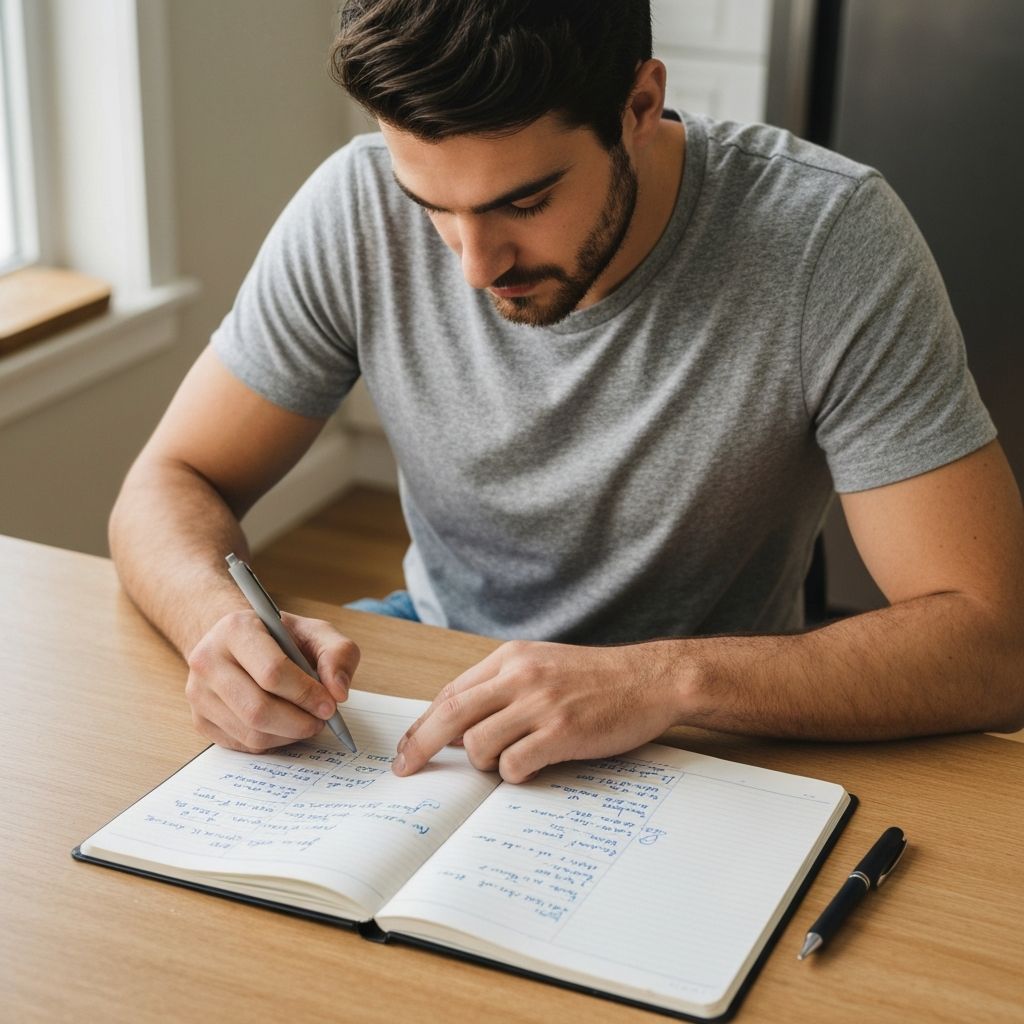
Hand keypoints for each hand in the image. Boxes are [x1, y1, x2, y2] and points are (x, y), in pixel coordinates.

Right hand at [185, 610, 359, 751]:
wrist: (240, 644)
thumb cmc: (281, 638)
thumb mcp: (316, 633)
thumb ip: (338, 654)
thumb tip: (339, 692)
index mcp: (235, 629)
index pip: (272, 672)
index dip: (306, 694)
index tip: (330, 705)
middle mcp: (207, 660)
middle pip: (258, 709)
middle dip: (299, 722)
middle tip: (322, 720)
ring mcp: (198, 693)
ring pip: (250, 732)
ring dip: (289, 735)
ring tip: (307, 722)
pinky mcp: (199, 720)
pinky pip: (242, 745)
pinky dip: (272, 742)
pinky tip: (285, 726)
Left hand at [393, 640, 685, 782]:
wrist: (650, 679)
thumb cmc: (597, 677)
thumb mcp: (543, 664)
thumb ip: (503, 685)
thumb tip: (458, 721)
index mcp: (511, 658)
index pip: (451, 691)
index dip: (423, 723)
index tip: (407, 746)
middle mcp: (520, 676)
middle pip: (450, 714)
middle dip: (419, 745)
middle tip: (404, 768)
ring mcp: (540, 704)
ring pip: (477, 743)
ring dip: (482, 762)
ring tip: (506, 760)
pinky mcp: (562, 732)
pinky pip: (513, 765)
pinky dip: (512, 774)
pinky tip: (530, 767)